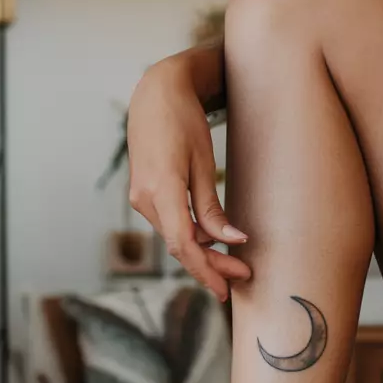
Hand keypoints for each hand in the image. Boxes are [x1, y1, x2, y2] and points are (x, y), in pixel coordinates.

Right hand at [127, 51, 251, 301]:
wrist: (155, 95)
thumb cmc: (183, 121)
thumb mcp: (203, 163)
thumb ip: (212, 207)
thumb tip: (231, 241)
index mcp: (161, 190)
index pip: (183, 245)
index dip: (206, 270)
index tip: (227, 288)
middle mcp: (145, 199)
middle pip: (180, 246)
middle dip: (211, 265)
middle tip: (241, 277)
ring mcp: (140, 198)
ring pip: (174, 237)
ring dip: (203, 252)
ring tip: (234, 262)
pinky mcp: (144, 194)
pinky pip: (169, 223)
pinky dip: (191, 236)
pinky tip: (212, 241)